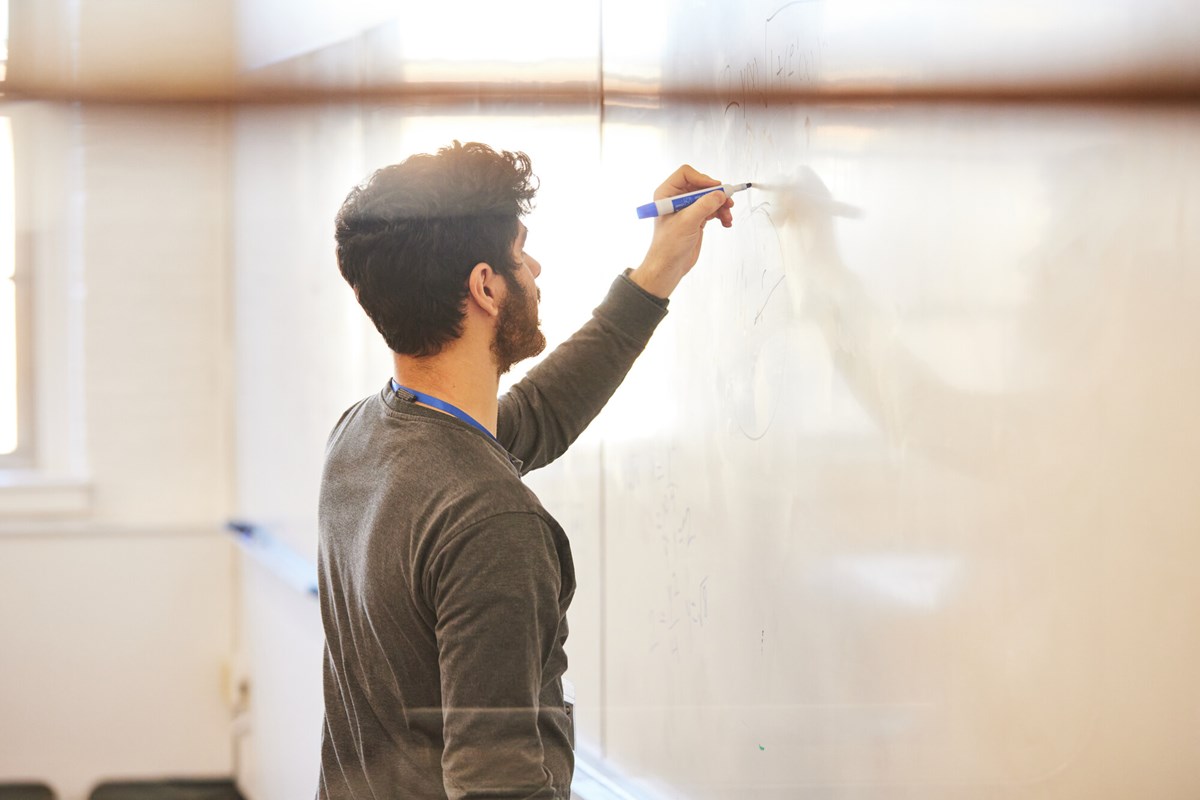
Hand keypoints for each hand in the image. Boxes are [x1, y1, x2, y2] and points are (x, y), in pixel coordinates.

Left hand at [629, 165, 734, 298]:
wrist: (669, 267)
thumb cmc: (668, 246)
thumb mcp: (687, 222)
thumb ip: (704, 205)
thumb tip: (720, 194)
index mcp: (666, 194)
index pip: (686, 174)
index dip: (702, 179)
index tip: (715, 188)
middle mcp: (676, 199)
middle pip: (702, 186)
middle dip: (716, 194)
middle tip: (728, 202)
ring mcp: (687, 209)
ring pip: (709, 198)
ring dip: (721, 206)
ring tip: (727, 217)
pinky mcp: (696, 219)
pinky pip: (712, 210)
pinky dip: (720, 214)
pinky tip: (726, 222)